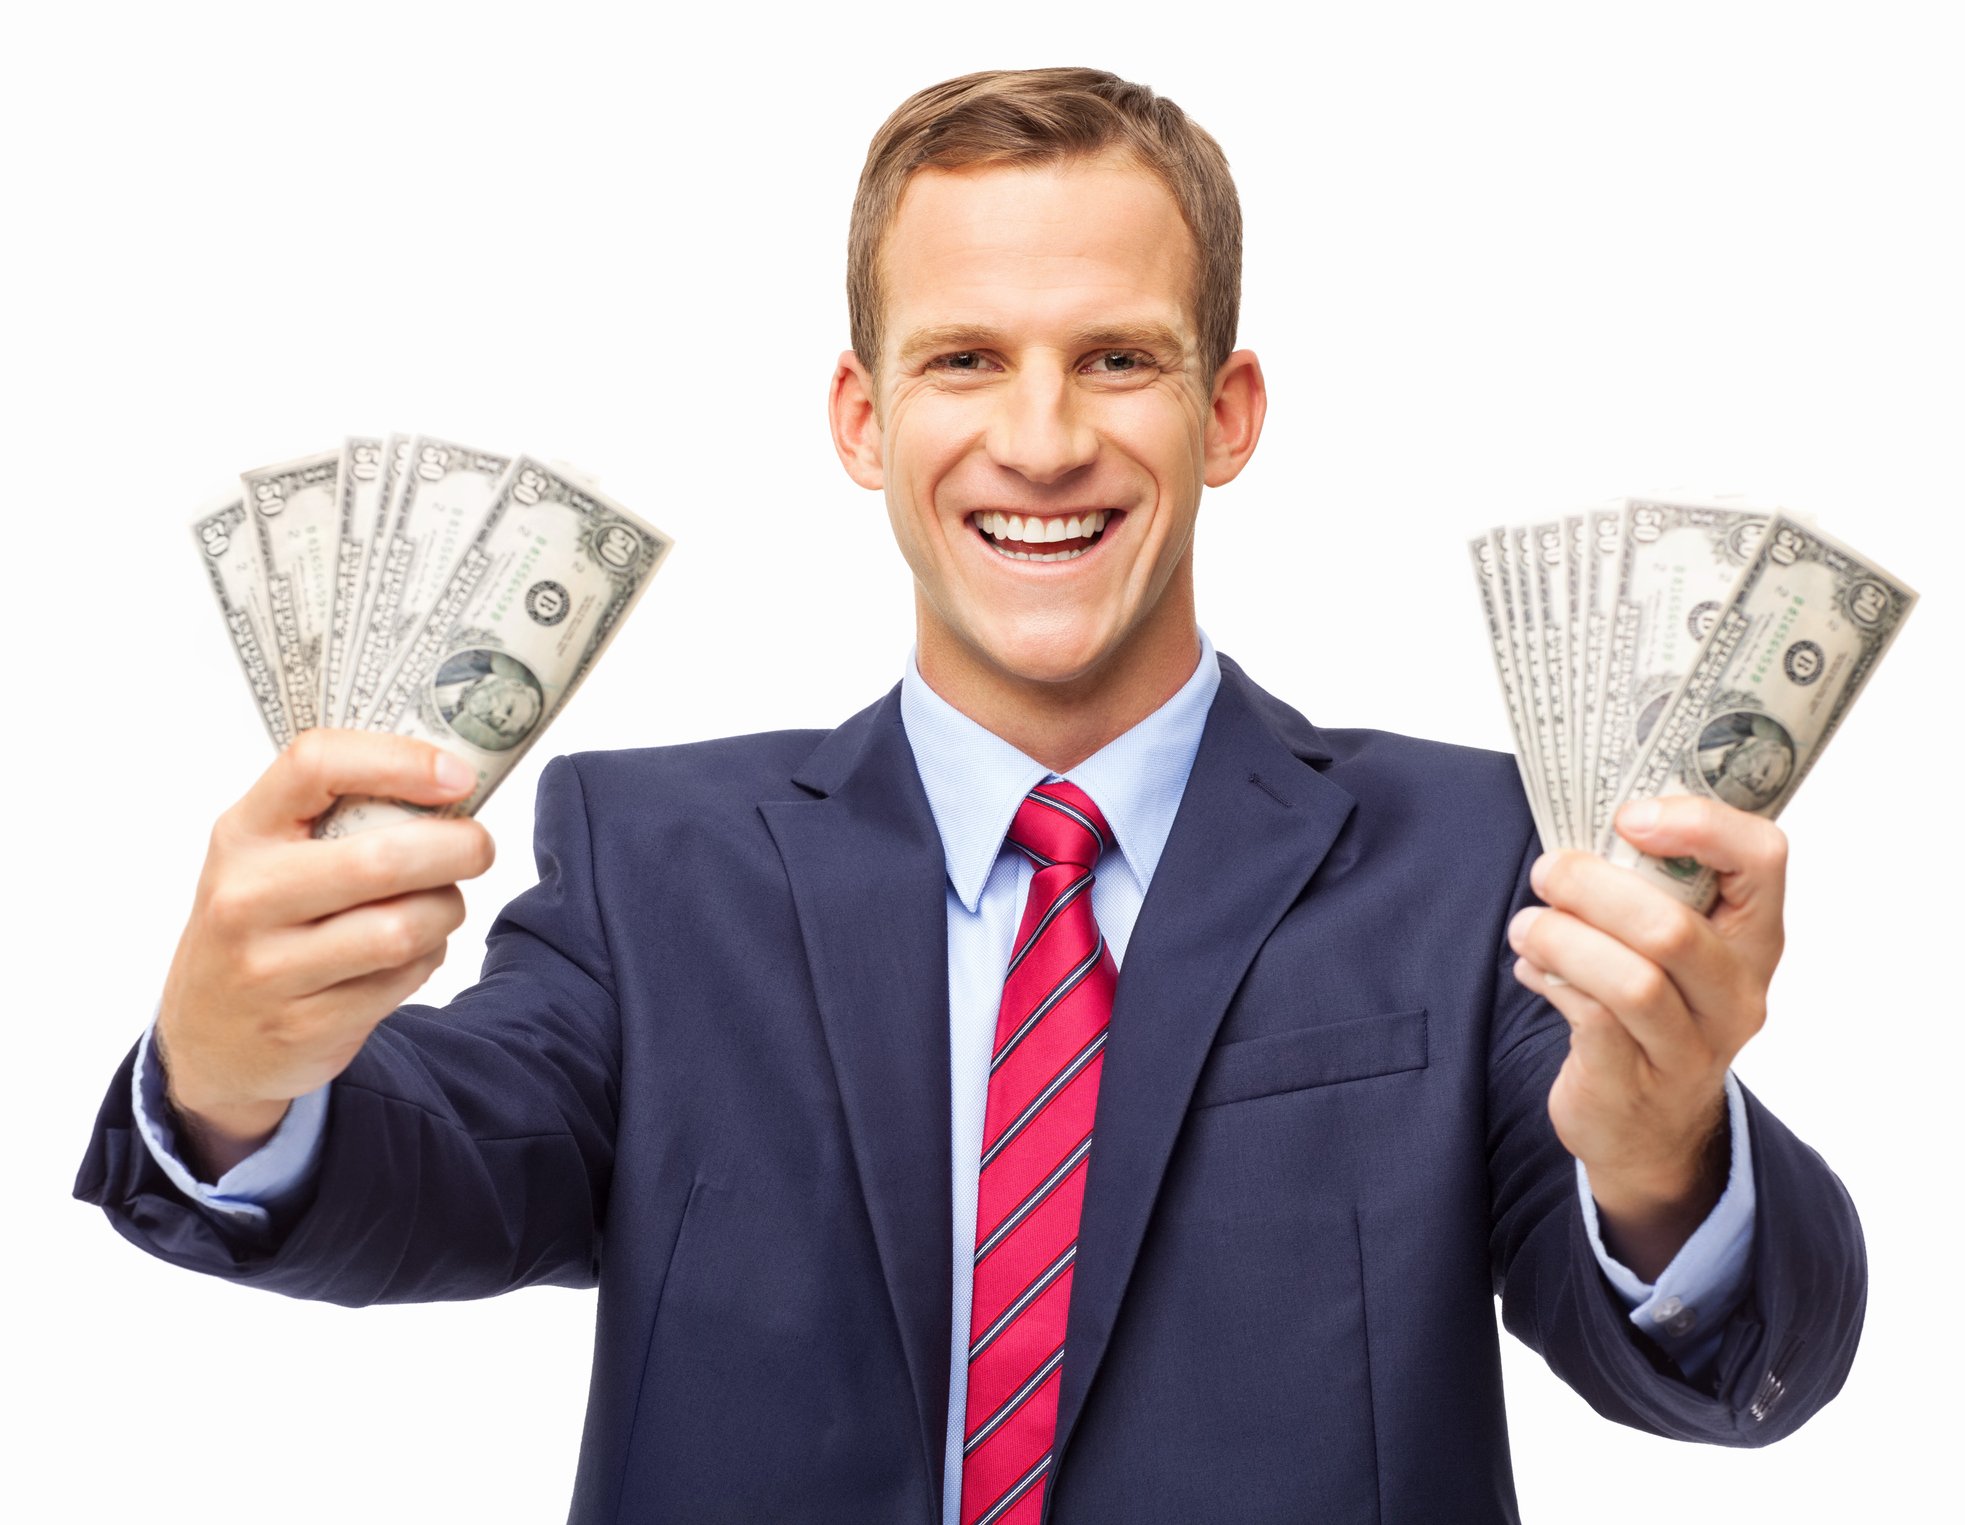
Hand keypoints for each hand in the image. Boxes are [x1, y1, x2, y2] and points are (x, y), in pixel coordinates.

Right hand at [156, 730, 495, 1177]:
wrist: (208, 1035)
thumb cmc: (259, 920)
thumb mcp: (269, 853)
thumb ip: (340, 813)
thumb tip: (454, 781)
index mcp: (242, 833)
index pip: (315, 765)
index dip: (401, 761)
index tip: (459, 776)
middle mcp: (247, 897)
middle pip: (380, 859)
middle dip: (457, 848)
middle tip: (478, 847)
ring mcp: (271, 968)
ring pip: (403, 927)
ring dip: (446, 910)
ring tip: (440, 903)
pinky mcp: (306, 1024)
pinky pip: (402, 978)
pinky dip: (429, 957)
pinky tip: (413, 951)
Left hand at [1507, 796, 1786, 1279]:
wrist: (1650, 1127)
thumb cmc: (1655, 1010)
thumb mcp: (1672, 946)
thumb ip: (1649, 889)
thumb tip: (1577, 830)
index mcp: (1754, 938)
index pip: (1762, 859)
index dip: (1697, 823)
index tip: (1626, 816)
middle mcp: (1737, 993)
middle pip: (1674, 929)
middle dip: (1593, 888)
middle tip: (1546, 870)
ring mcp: (1692, 1046)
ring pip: (1633, 982)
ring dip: (1562, 938)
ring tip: (1526, 927)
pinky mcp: (1638, 1083)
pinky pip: (1595, 1021)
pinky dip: (1553, 982)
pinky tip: (1532, 969)